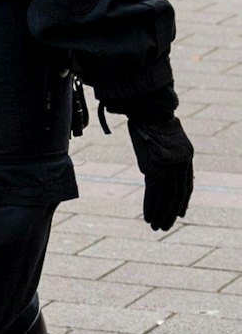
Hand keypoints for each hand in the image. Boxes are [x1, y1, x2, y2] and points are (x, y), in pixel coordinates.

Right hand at [128, 115, 193, 229]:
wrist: (146, 107)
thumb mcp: (160, 138)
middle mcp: (181, 163)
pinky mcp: (157, 167)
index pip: (187, 184)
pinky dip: (151, 206)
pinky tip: (148, 216)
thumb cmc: (148, 117)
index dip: (184, 201)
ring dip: (161, 214)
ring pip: (169, 197)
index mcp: (185, 156)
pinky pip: (156, 192)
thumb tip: (150, 172)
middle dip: (171, 212)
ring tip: (156, 227)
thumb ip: (160, 156)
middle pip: (179, 194)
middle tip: (165, 227)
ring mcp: (170, 165)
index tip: (180, 214)